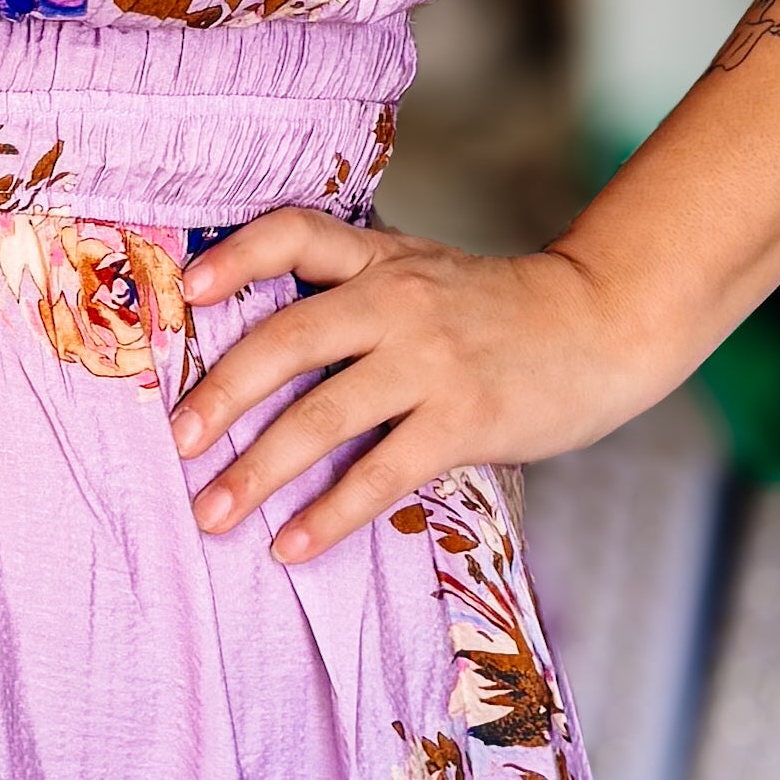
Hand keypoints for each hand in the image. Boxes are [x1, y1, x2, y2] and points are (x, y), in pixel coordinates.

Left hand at [166, 213, 684, 564]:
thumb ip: (354, 288)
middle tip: (176, 443)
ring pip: (323, 416)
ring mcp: (430, 360)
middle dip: (221, 395)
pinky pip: (380, 474)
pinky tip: (291, 546)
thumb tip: (260, 340)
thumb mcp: (424, 273)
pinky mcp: (463, 418)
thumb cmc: (500, 310)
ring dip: (257, 470)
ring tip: (211, 513)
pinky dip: (328, 516)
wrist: (604, 324)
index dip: (237, 256)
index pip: (295, 233)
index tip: (188, 287)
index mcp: (381, 258)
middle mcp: (397, 300)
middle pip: (287, 339)